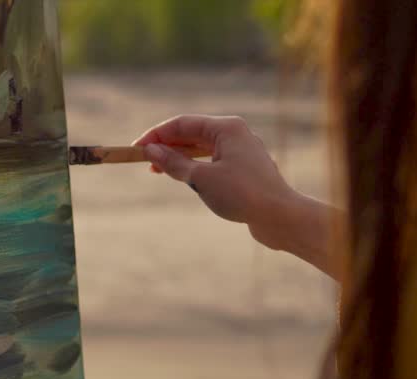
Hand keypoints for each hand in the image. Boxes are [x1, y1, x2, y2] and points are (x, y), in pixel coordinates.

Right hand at [132, 115, 340, 279]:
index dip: (156, 135)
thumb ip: (174, 163)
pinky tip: (184, 177)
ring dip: (178, 157)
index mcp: (227, 128)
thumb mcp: (201, 179)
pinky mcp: (243, 167)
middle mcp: (235, 133)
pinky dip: (194, 166)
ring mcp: (240, 150)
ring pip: (201, 147)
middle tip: (144, 161)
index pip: (182, 124)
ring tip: (159, 170)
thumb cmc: (243, 194)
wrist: (280, 216)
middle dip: (166, 145)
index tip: (136, 149)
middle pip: (191, 133)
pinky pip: (211, 160)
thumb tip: (151, 150)